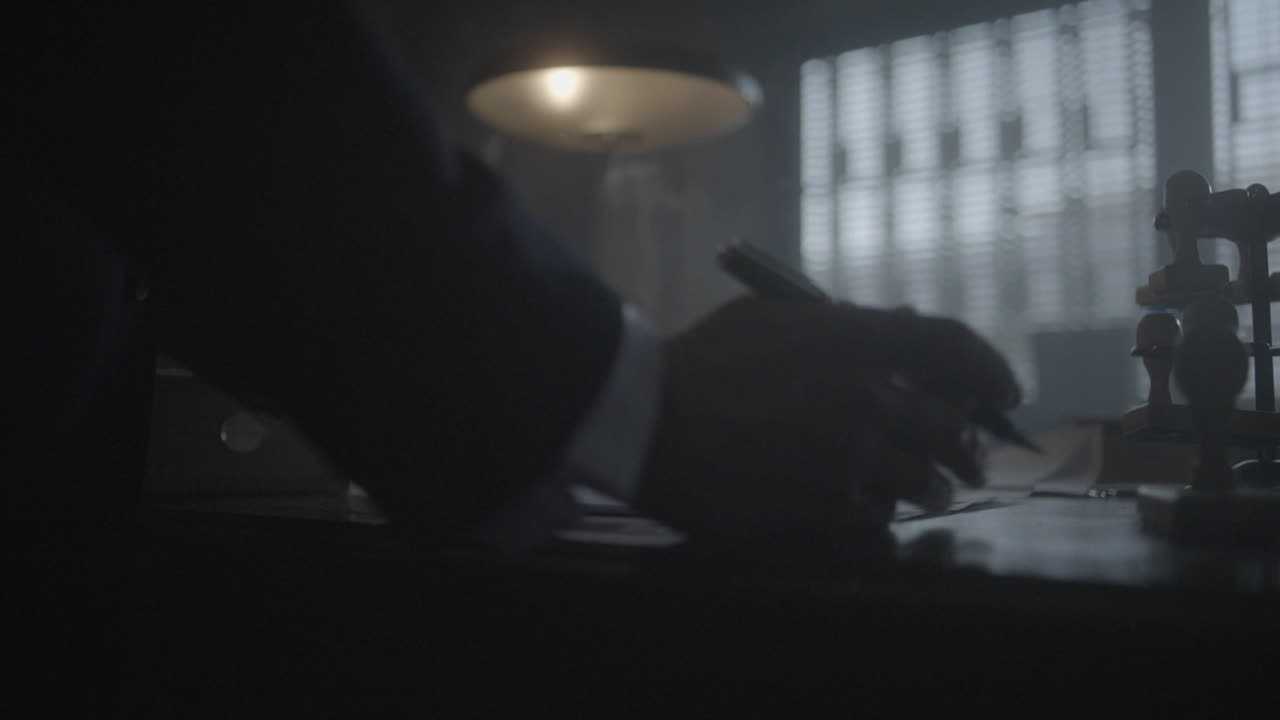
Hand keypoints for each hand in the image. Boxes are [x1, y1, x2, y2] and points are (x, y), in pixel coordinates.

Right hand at [633, 297, 1019, 539]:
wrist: (649, 420)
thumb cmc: (700, 360)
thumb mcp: (768, 319)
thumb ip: (836, 324)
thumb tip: (889, 326)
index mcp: (855, 341)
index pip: (953, 349)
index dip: (990, 370)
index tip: (1006, 391)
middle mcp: (866, 398)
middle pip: (952, 425)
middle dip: (969, 443)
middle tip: (971, 455)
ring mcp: (848, 456)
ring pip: (924, 480)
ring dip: (934, 485)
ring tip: (932, 490)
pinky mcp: (823, 505)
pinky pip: (876, 513)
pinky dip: (880, 509)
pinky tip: (868, 506)